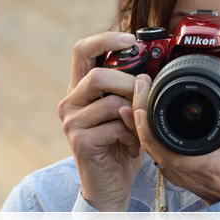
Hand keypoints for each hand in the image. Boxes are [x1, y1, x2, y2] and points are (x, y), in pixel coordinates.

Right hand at [58, 32, 145, 210]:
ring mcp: (72, 122)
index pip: (83, 51)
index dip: (105, 39)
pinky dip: (132, 135)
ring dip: (135, 115)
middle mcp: (71, 101)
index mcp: (81, 89)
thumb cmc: (121, 144)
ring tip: (139, 130)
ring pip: (111, 102)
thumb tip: (148, 69)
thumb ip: (129, 91)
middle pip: (98, 75)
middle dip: (129, 85)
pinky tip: (133, 146)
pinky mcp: (80, 141)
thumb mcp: (125, 112)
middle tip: (144, 101)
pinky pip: (115, 126)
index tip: (130, 37)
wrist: (111, 182)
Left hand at [132, 74, 219, 203]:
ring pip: (149, 146)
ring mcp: (176, 170)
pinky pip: (153, 148)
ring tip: (139, 92)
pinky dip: (145, 129)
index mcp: (204, 164)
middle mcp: (184, 169)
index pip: (168, 153)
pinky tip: (142, 110)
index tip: (141, 109)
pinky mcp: (173, 167)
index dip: (149, 133)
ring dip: (139, 121)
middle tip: (140, 86)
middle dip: (139, 115)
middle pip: (151, 145)